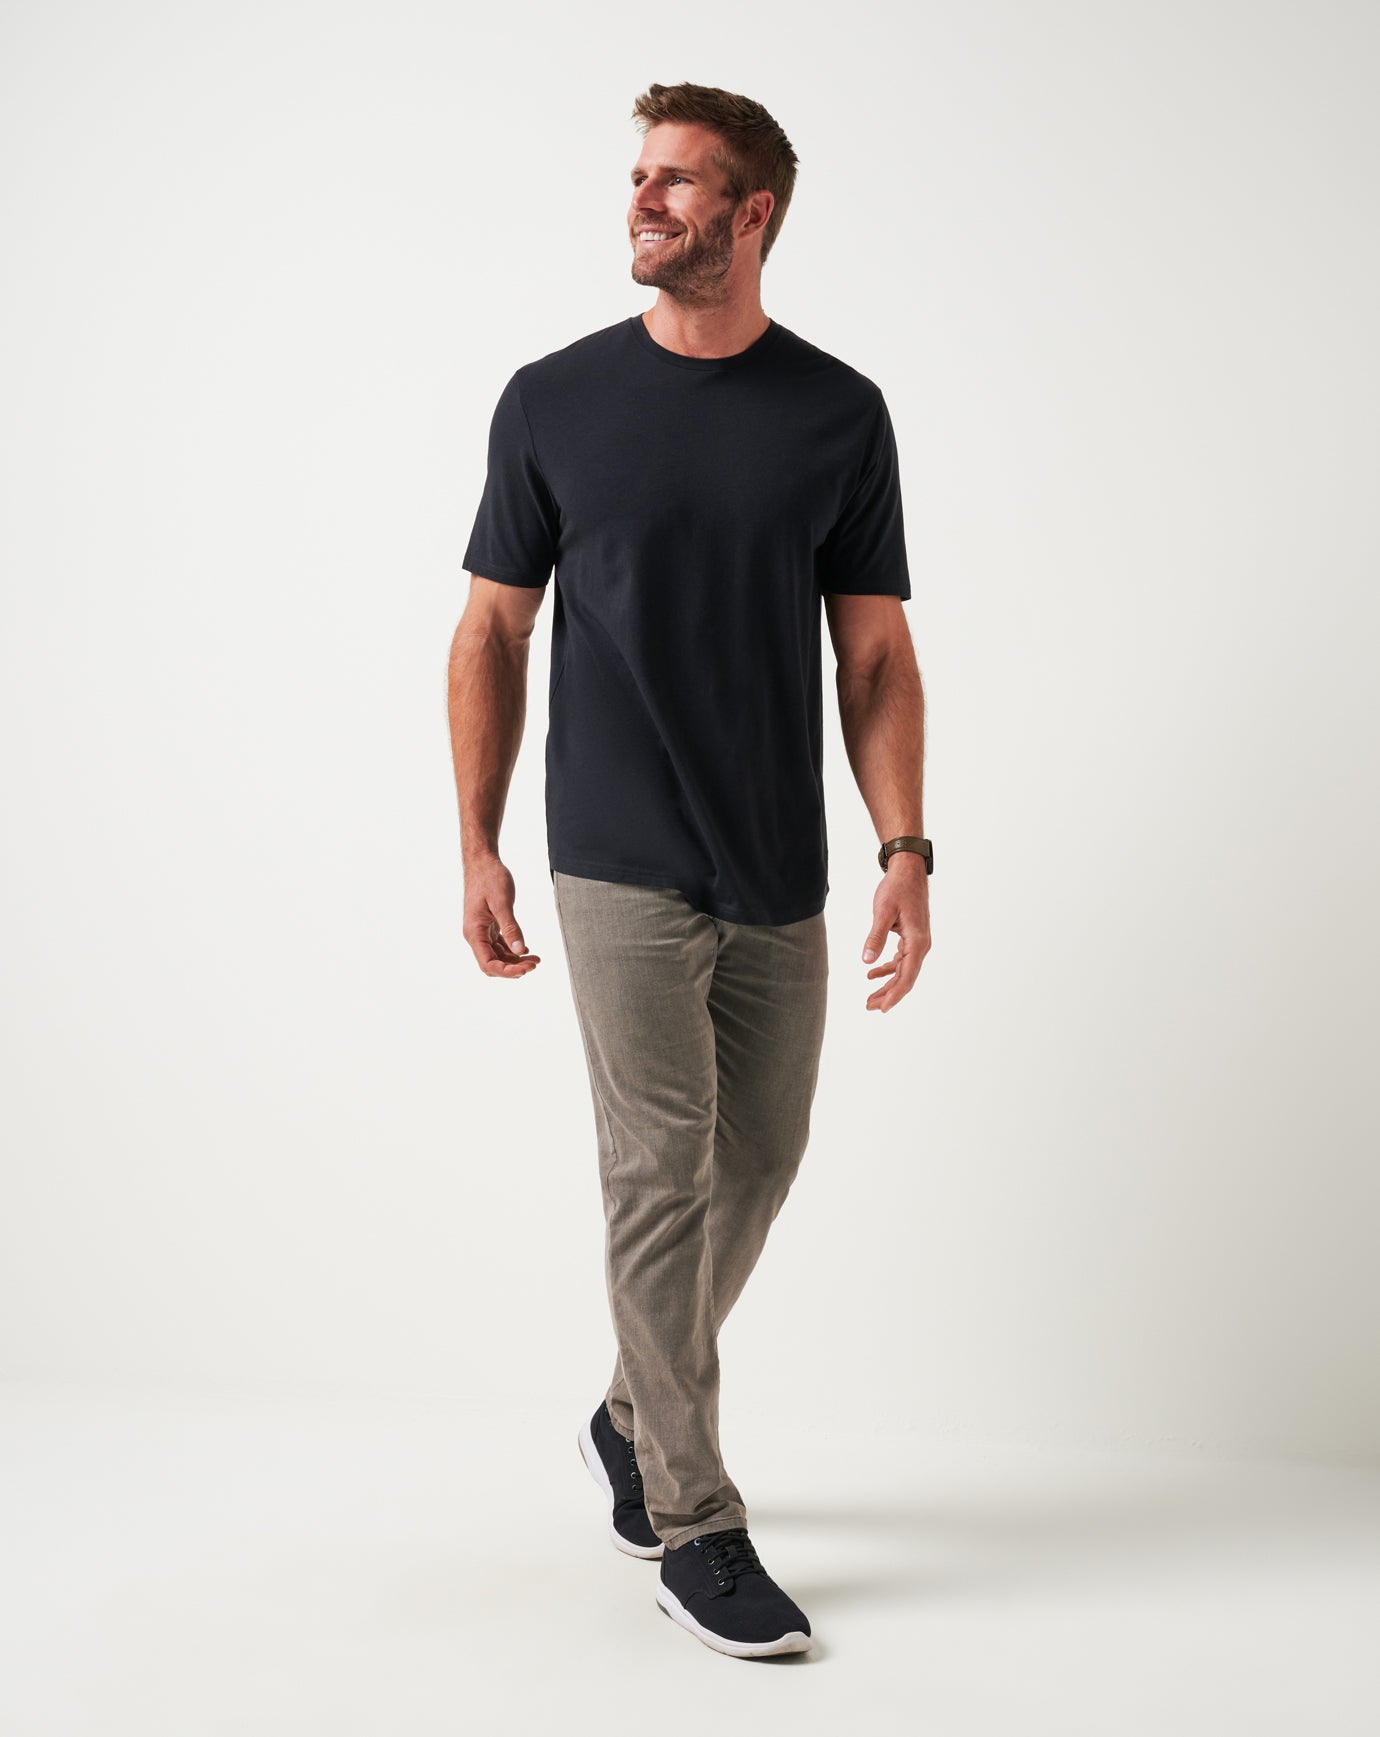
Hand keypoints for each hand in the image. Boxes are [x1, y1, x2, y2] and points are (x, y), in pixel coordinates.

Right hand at [463, 856, 541, 978]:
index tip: (526, 969)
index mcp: (474, 932)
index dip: (507, 971)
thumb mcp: (502, 903)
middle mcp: (476, 935)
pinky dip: (512, 949)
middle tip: (535, 964)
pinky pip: (500, 944)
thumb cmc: (489, 878)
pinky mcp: (489, 925)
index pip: (488, 964)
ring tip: (536, 959)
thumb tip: (520, 950)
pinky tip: (526, 950)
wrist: (482, 861)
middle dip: (513, 967)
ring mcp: (482, 931)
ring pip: (498, 955)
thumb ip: (511, 928)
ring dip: (515, 960)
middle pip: (493, 963)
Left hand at [861, 854, 930, 1011]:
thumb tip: (866, 961)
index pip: (907, 976)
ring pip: (903, 970)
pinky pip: (901, 959)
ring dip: (887, 984)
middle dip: (888, 994)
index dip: (894, 994)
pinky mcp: (910, 937)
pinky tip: (871, 973)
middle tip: (869, 1006)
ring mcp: (917, 942)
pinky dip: (887, 968)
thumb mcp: (883, 912)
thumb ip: (875, 937)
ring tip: (869, 997)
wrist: (908, 870)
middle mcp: (921, 945)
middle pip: (905, 978)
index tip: (882, 1008)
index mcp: (917, 942)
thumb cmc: (897, 888)